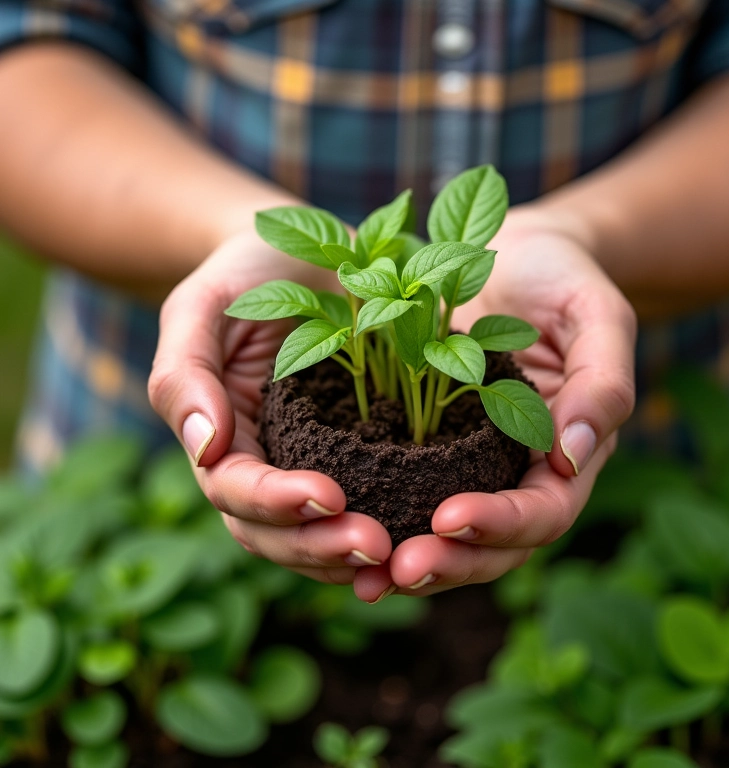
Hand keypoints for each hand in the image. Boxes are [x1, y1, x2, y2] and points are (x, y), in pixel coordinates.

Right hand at [149, 230, 392, 584]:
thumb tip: (204, 450)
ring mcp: (310, 464)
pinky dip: (388, 526)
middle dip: (318, 546)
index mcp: (222, 437)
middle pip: (274, 532)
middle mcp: (264, 462)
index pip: (234, 490)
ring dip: (352, 553)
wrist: (304, 253)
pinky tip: (422, 535)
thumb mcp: (203, 307)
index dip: (275, 502)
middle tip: (375, 546)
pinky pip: (368, 504)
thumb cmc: (247, 273)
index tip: (328, 496)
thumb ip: (186, 374)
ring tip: (401, 553)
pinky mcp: (357, 455)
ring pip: (317, 535)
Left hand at [353, 213, 636, 601]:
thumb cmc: (561, 277)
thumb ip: (602, 381)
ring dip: (411, 560)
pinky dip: (382, 522)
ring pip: (450, 537)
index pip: (544, 510)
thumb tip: (573, 454)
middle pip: (495, 545)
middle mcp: (519, 471)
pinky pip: (408, 495)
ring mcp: (472, 465)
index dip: (501, 523)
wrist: (514, 255)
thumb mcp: (595, 314)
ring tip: (365, 578)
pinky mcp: (430, 449)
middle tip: (400, 569)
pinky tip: (338, 534)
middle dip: (451, 562)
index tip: (449, 515)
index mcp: (567, 451)